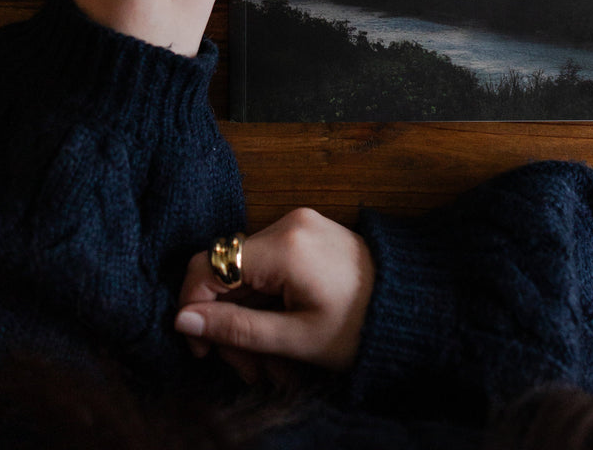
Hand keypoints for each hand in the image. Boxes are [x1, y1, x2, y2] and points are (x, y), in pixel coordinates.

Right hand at [175, 208, 374, 374]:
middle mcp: (287, 222)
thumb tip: (182, 321)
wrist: (410, 305)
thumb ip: (236, 328)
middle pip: (227, 272)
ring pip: (247, 273)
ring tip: (272, 364)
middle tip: (250, 371)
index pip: (208, 265)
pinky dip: (267, 300)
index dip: (194, 307)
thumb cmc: (360, 326)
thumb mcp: (295, 339)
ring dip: (249, 318)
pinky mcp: (306, 231)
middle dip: (230, 324)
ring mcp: (298, 223)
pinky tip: (282, 333)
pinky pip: (269, 265)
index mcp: (283, 246)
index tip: (202, 349)